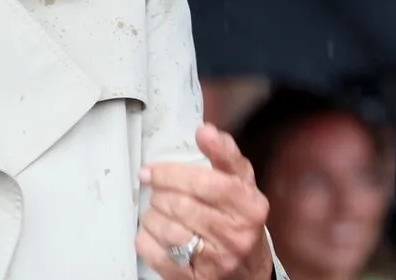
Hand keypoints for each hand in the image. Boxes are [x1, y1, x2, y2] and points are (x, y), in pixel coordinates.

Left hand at [136, 124, 272, 279]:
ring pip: (165, 228)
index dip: (171, 174)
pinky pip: (155, 253)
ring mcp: (216, 261)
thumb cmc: (239, 219)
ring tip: (158, 210)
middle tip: (157, 190)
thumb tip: (206, 130)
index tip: (151, 170)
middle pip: (180, 205)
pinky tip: (154, 232)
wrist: (247, 270)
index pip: (205, 183)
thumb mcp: (241, 183)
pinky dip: (146, 238)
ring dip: (151, 214)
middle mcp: (236, 235)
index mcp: (250, 207)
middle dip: (160, 194)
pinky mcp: (194, 278)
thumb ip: (224, 154)